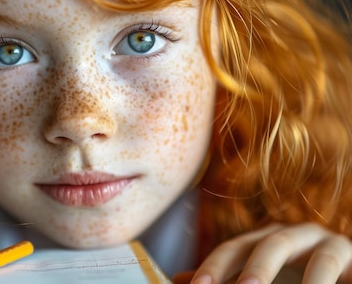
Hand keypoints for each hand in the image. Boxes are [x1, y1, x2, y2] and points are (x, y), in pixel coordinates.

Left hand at [176, 223, 351, 283]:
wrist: (342, 272)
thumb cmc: (293, 277)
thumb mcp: (258, 277)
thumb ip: (224, 278)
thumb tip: (179, 280)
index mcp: (264, 238)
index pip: (234, 248)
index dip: (215, 266)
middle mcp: (296, 235)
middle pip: (272, 245)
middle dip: (257, 269)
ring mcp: (331, 244)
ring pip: (320, 259)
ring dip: (308, 282)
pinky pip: (346, 271)